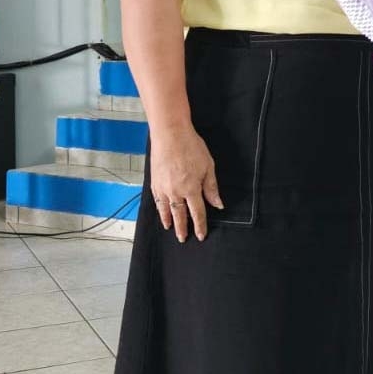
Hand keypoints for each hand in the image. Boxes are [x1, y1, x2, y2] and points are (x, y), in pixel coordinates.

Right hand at [149, 125, 222, 242]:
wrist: (170, 134)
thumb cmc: (191, 147)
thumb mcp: (208, 166)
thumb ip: (211, 187)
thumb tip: (218, 204)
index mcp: (191, 189)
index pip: (197, 212)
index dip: (200, 225)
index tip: (201, 235)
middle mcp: (176, 192)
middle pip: (180, 215)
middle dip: (183, 228)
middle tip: (183, 239)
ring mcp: (163, 188)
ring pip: (166, 210)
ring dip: (169, 221)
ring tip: (171, 229)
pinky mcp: (154, 182)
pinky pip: (157, 201)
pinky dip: (160, 210)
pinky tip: (162, 213)